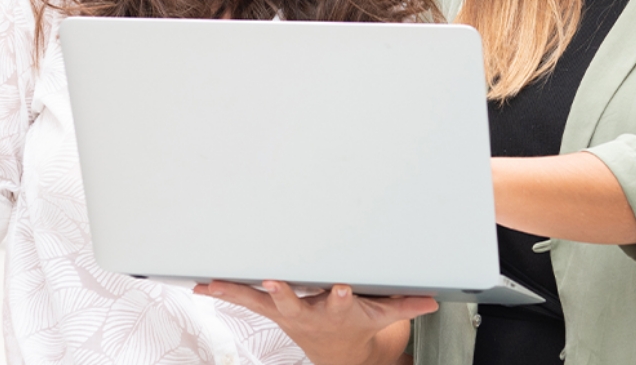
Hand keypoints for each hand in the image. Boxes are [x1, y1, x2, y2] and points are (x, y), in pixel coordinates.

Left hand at [194, 280, 436, 364]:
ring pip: (259, 301)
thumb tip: (432, 301)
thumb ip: (406, 305)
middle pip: (294, 303)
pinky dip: (223, 292)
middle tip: (273, 282)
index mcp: (338, 311)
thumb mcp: (383, 317)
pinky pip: (243, 299)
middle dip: (283, 293)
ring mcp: (285, 312)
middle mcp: (308, 312)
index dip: (343, 297)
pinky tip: (202, 285)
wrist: (337, 353)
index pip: (343, 304)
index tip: (344, 289)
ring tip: (214, 284)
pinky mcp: (270, 308)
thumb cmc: (357, 325)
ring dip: (237, 292)